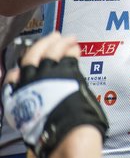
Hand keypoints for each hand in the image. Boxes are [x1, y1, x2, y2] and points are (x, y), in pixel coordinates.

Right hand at [2, 32, 107, 157]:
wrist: (62, 133)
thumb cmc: (47, 133)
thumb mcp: (29, 121)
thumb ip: (27, 105)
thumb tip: (29, 100)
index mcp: (18, 96)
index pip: (12, 79)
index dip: (17, 72)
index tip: (22, 69)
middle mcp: (30, 83)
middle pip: (31, 57)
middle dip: (41, 45)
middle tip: (52, 37)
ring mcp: (48, 75)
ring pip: (51, 52)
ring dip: (59, 42)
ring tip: (67, 37)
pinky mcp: (66, 73)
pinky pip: (68, 56)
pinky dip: (72, 49)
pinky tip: (75, 47)